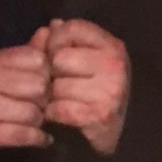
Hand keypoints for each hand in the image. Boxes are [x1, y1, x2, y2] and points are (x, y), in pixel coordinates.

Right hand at [0, 26, 51, 161]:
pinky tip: (40, 139)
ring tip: (37, 122)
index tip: (47, 85)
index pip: (38, 60)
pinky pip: (22, 134)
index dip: (49, 75)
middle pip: (39, 87)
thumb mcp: (14, 72)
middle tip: (43, 107)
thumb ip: (35, 51)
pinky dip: (37, 139)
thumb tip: (53, 27)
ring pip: (32, 113)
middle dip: (46, 100)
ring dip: (40, 122)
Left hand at [45, 18, 129, 157]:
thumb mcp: (84, 59)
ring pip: (56, 86)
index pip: (72, 28)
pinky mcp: (99, 115)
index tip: (55, 55)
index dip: (56, 41)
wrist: (115, 134)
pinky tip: (62, 115)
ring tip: (64, 100)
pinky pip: (58, 108)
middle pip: (59, 58)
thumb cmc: (94, 92)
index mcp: (112, 46)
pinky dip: (54, 114)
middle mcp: (114, 65)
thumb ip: (60, 41)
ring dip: (52, 96)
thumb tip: (47, 28)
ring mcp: (109, 91)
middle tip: (62, 82)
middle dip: (53, 72)